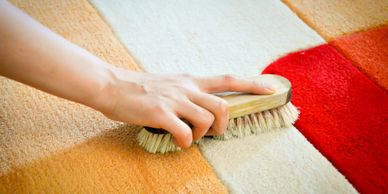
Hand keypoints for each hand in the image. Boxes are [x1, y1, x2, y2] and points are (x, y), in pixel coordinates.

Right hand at [95, 66, 274, 148]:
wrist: (112, 85)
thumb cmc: (140, 88)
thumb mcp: (169, 84)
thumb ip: (187, 93)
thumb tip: (200, 109)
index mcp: (190, 81)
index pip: (227, 79)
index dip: (252, 84)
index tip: (271, 88)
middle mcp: (186, 88)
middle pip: (222, 105)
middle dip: (224, 123)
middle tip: (214, 133)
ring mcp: (174, 100)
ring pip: (207, 119)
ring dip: (202, 134)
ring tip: (189, 137)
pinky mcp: (160, 112)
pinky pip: (185, 132)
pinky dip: (185, 142)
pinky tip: (177, 141)